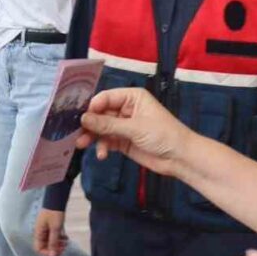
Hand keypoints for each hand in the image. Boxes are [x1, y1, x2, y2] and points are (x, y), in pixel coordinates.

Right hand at [33, 209, 67, 255]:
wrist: (57, 200)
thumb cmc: (54, 213)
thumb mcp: (55, 229)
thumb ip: (53, 242)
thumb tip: (52, 255)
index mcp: (39, 233)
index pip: (38, 249)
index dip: (47, 253)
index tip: (56, 253)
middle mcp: (41, 232)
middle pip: (45, 246)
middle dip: (54, 249)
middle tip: (63, 249)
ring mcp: (46, 229)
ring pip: (51, 241)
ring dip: (58, 244)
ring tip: (66, 243)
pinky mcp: (51, 226)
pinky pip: (54, 236)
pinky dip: (60, 238)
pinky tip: (66, 238)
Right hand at [77, 87, 192, 176]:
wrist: (180, 158)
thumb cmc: (162, 135)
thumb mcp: (134, 128)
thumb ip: (108, 124)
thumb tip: (84, 118)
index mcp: (132, 97)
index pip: (105, 98)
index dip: (92, 107)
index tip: (79, 118)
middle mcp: (126, 109)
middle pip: (100, 114)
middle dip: (89, 124)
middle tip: (76, 133)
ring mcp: (124, 126)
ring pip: (102, 129)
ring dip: (93, 137)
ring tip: (82, 145)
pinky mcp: (124, 141)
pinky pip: (107, 141)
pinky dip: (102, 147)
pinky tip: (102, 155)